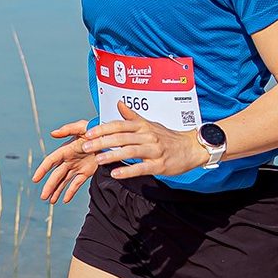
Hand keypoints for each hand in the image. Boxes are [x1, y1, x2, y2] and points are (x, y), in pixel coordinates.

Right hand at [31, 120, 98, 203]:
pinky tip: (65, 200)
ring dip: (57, 191)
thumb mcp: (83, 127)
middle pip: (56, 175)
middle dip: (49, 186)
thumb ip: (68, 129)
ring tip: (51, 202)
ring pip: (64, 181)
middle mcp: (69, 160)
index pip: (51, 161)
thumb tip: (52, 133)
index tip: (35, 179)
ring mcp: (77, 167)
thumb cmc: (96, 130)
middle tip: (43, 197)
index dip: (42, 170)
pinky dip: (71, 192)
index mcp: (65, 150)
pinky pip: (76, 184)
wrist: (110, 138)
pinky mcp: (86, 172)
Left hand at [81, 100, 204, 179]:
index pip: (119, 125)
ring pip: (130, 151)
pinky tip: (116, 173)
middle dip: (102, 142)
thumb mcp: (150, 124)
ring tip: (98, 159)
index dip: (103, 129)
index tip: (88, 133)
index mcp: (143, 126)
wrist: (191, 147)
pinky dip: (128, 170)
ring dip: (112, 155)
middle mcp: (148, 136)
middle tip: (86, 146)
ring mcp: (154, 151)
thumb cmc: (168, 137)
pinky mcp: (160, 165)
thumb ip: (132, 116)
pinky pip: (142, 168)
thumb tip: (119, 104)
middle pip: (121, 137)